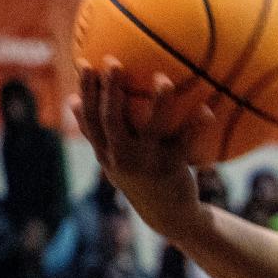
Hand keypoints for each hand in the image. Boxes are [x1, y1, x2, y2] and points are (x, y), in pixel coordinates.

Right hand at [70, 57, 214, 237]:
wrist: (168, 215)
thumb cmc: (141, 179)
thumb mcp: (114, 160)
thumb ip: (97, 134)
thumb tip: (71, 101)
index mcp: (106, 153)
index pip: (90, 118)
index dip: (86, 91)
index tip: (84, 62)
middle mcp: (122, 157)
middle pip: (111, 119)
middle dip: (110, 89)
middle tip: (114, 61)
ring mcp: (146, 163)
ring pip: (150, 128)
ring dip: (158, 102)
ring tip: (163, 79)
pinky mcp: (171, 168)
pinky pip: (186, 142)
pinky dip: (196, 125)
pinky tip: (205, 108)